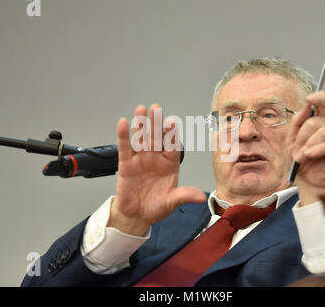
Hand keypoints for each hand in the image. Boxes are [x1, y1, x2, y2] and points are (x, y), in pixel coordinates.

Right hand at [109, 104, 206, 235]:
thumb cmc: (156, 207)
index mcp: (170, 164)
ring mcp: (141, 159)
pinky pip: (125, 148)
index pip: (173, 146)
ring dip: (141, 124)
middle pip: (157, 137)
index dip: (172, 135)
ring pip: (141, 138)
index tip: (172, 123)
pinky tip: (123, 123)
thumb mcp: (172, 202)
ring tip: (141, 110)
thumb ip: (184, 196)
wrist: (137, 216)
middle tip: (156, 108)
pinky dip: (123, 136)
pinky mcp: (126, 164)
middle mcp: (156, 158)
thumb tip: (201, 197)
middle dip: (157, 123)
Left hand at [287, 92, 324, 205]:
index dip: (319, 97)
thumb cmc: (302, 162)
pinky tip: (311, 155)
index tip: (310, 99)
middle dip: (301, 138)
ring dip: (307, 145)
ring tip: (303, 157)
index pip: (324, 102)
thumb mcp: (292, 140)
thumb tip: (307, 107)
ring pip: (322, 131)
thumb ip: (298, 122)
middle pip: (314, 121)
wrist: (309, 182)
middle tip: (296, 152)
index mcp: (319, 121)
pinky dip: (318, 149)